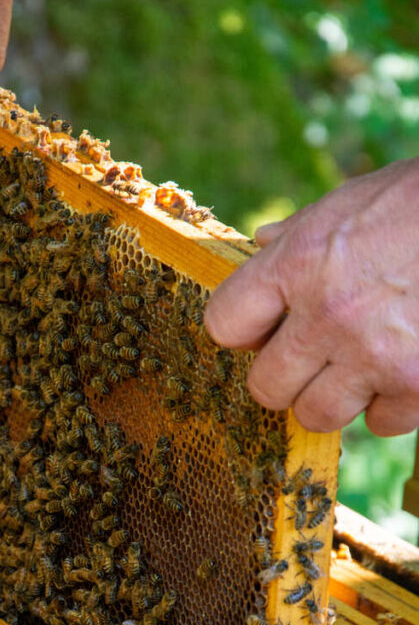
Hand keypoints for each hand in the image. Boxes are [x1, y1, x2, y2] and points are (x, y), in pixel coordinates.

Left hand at [204, 159, 418, 436]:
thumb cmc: (418, 203)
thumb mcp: (350, 200)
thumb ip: (299, 233)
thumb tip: (261, 242)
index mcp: (299, 262)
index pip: (224, 323)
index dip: (241, 331)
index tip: (264, 329)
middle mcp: (328, 314)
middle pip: (265, 387)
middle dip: (284, 376)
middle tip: (312, 358)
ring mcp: (372, 355)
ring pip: (316, 415)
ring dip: (334, 397)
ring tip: (360, 365)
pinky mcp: (417, 385)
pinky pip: (381, 424)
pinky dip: (391, 406)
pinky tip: (405, 369)